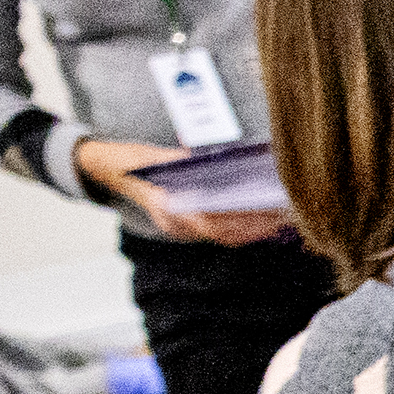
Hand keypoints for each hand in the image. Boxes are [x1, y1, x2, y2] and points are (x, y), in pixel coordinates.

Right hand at [75, 133, 284, 246]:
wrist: (108, 169)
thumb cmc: (133, 160)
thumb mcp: (156, 156)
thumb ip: (185, 161)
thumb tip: (220, 161)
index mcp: (165, 208)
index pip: (210, 221)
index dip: (240, 219)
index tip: (266, 211)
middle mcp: (175, 225)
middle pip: (224, 232)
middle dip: (257, 226)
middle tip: (285, 215)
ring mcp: (181, 230)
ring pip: (226, 237)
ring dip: (256, 230)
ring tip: (284, 219)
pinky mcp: (188, 229)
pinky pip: (222, 235)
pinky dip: (245, 230)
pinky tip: (267, 222)